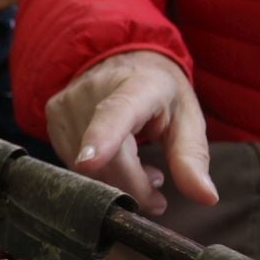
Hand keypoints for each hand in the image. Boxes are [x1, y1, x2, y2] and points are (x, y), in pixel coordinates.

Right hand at [43, 50, 217, 215]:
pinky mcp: (53, 114)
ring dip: (115, 182)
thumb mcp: (188, 120)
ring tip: (138, 169)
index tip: (89, 163)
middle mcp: (95, 88)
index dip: (103, 139)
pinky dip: (96, 173)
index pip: (117, 113)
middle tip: (157, 197)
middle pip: (108, 157)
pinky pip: (72, 162)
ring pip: (86, 167)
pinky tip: (114, 162)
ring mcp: (68, 101)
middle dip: (133, 186)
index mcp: (138, 86)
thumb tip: (206, 198)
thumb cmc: (161, 96)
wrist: (125, 62)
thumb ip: (192, 159)